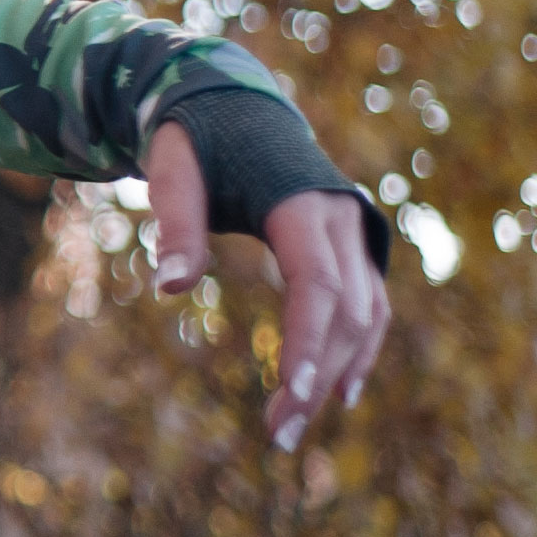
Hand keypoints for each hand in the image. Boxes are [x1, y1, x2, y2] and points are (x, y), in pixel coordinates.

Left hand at [147, 118, 391, 451]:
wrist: (235, 103)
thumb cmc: (197, 137)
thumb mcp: (174, 169)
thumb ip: (175, 224)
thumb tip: (170, 289)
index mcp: (301, 202)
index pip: (318, 285)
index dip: (311, 340)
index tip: (295, 394)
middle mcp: (341, 220)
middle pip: (344, 311)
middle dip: (317, 374)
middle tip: (279, 434)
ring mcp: (353, 234)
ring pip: (364, 315)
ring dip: (338, 371)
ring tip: (296, 425)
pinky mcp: (350, 246)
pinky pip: (367, 305)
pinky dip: (356, 348)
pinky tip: (337, 391)